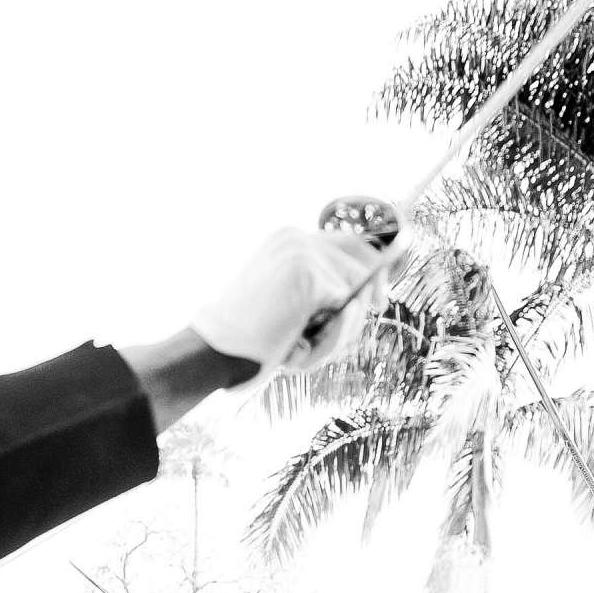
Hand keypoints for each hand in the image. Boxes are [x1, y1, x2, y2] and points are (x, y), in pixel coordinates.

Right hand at [191, 226, 393, 389]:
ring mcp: (302, 252)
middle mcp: (296, 238)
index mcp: (287, 242)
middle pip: (365, 260)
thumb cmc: (251, 343)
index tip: (380, 299)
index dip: (373, 268)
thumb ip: (323, 296)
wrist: (214, 353)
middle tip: (352, 328)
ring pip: (358, 290)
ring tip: (300, 349)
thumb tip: (372, 298)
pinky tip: (295, 349)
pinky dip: (328, 338)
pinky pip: (347, 308)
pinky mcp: (308, 273)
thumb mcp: (290, 310)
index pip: (351, 243)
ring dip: (339, 332)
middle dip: (368, 298)